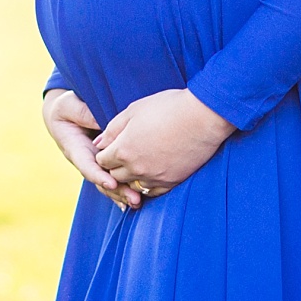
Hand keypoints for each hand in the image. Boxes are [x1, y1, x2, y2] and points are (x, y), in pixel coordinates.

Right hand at [42, 88, 142, 210]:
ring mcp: (96, 162)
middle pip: (100, 180)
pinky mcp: (106, 161)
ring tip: (138, 201)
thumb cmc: (66, 108)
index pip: (86, 165)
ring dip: (122, 194)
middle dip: (117, 191)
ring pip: (108, 183)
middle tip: (134, 198)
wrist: (64, 113)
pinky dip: (124, 188)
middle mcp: (86, 160)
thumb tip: (100, 122)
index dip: (98, 176)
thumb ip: (83, 113)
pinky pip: (115, 177)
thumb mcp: (69, 105)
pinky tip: (137, 199)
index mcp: (74, 148)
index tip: (112, 183)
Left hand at [94, 88, 234, 197]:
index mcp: (123, 150)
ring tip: (138, 164)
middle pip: (115, 176)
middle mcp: (136, 168)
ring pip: (133, 186)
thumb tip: (98, 143)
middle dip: (115, 166)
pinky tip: (151, 174)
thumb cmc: (168, 107)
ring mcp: (155, 178)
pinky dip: (148, 185)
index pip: (102, 161)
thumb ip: (112, 129)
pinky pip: (152, 192)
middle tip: (123, 155)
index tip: (111, 146)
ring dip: (131, 177)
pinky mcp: (172, 182)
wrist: (202, 117)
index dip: (104, 153)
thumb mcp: (133, 111)